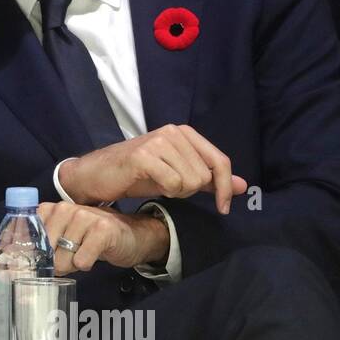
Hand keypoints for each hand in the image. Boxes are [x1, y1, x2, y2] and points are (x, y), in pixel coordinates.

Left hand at [39, 202, 166, 273]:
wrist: (130, 235)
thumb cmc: (91, 239)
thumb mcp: (63, 238)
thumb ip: (43, 245)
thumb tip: (21, 266)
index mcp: (51, 210)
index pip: (28, 234)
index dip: (30, 254)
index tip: (36, 263)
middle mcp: (65, 209)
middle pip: (46, 251)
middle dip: (56, 263)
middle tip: (71, 257)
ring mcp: (84, 217)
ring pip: (63, 258)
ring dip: (73, 265)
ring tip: (84, 254)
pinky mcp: (102, 229)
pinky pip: (82, 260)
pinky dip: (86, 265)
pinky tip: (94, 256)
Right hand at [59, 124, 245, 212]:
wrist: (97, 175)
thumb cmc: (137, 174)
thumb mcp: (178, 176)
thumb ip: (209, 179)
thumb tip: (242, 185)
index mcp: (185, 133)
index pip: (220, 161)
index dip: (224, 188)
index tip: (223, 208)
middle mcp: (173, 132)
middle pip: (204, 176)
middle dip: (189, 190)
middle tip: (167, 186)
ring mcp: (157, 141)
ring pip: (190, 181)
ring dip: (176, 191)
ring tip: (157, 184)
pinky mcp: (143, 156)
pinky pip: (172, 184)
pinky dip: (165, 192)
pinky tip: (149, 185)